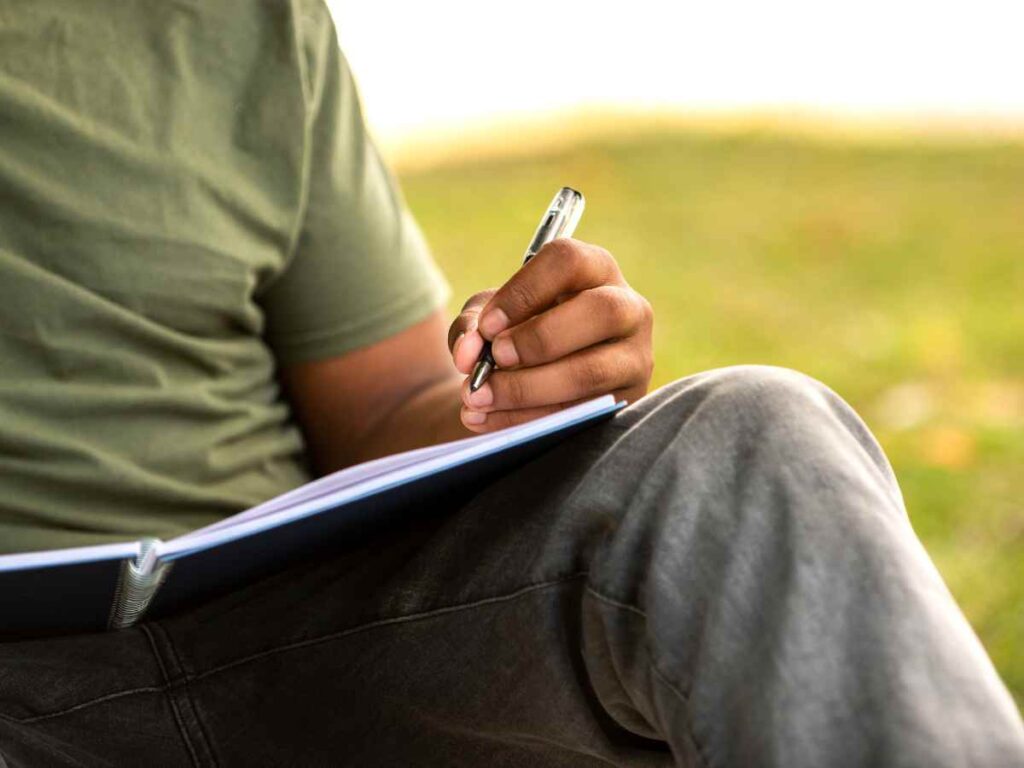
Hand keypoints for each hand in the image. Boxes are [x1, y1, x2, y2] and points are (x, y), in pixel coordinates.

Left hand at [447, 238, 653, 432]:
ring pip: (591, 372)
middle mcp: (628, 308)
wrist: (537, 382)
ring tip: (480, 396)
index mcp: (593, 270)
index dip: (524, 292)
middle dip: (539, 339)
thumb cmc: (518, 334)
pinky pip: (580, 414)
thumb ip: (473, 325)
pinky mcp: (627, 401)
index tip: (488, 326)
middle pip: (600, 311)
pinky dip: (527, 420)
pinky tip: (487, 420)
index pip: (567, 261)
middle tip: (496, 358)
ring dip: (528, 388)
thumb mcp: (493, 317)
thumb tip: (469, 353)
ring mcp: (634, 358)